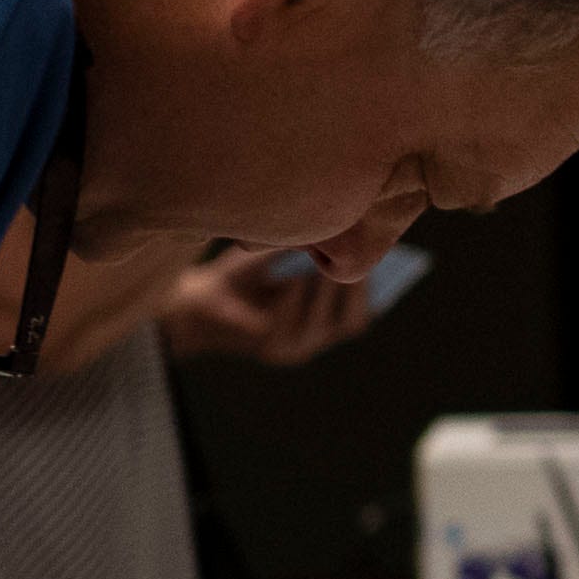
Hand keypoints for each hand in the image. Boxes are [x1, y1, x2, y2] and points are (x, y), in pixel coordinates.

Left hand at [153, 246, 380, 367]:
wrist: (200, 299)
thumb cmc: (245, 273)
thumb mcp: (283, 255)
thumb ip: (311, 248)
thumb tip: (344, 228)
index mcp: (326, 316)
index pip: (362, 311)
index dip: (376, 290)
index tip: (377, 260)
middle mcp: (317, 336)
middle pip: (352, 323)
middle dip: (354, 292)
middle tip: (352, 261)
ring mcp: (296, 347)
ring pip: (324, 328)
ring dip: (325, 296)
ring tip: (323, 268)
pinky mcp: (272, 350)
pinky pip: (292, 329)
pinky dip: (295, 303)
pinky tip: (293, 280)